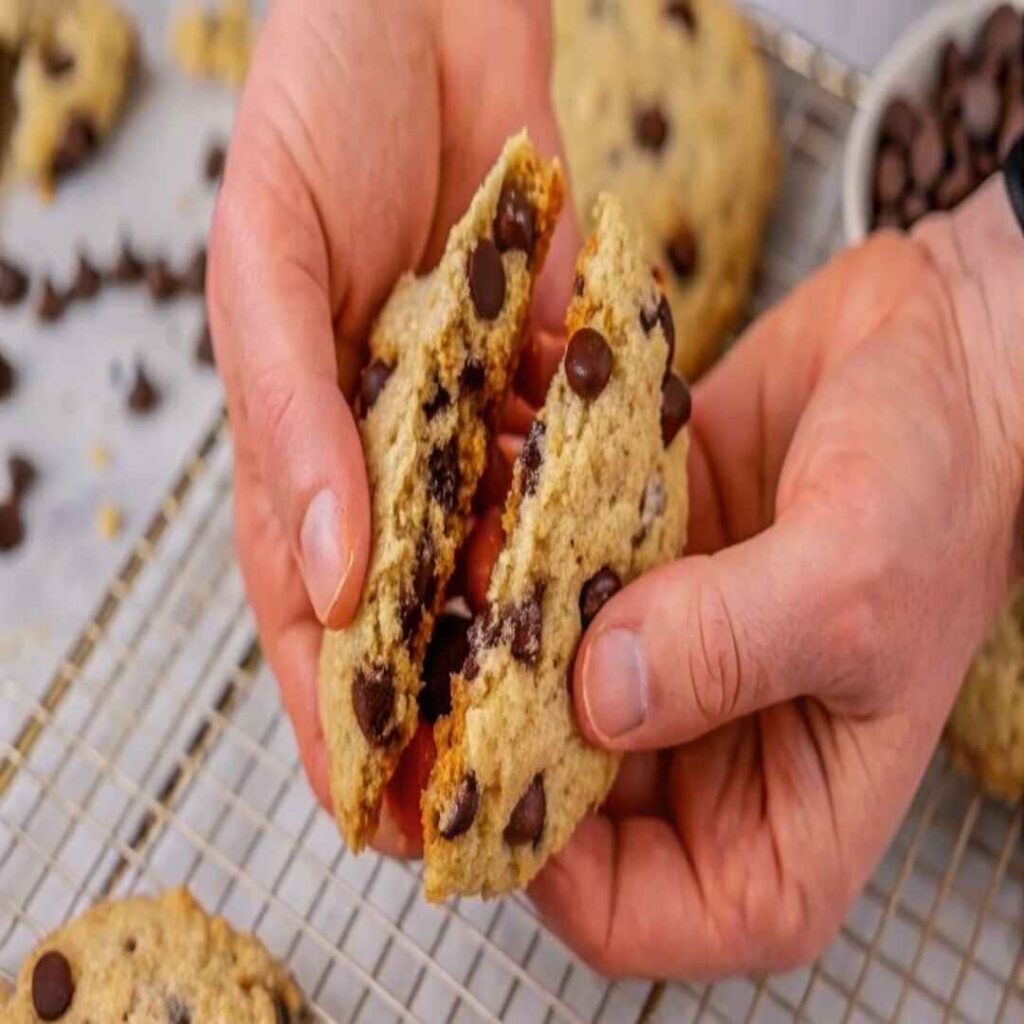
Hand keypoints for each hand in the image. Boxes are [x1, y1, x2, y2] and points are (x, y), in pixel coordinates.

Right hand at [207, 0, 578, 851]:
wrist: (422, 1)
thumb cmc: (315, 102)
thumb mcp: (269, 254)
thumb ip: (293, 411)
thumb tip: (335, 571)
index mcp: (296, 433)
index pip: (305, 604)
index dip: (334, 710)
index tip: (373, 809)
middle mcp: (379, 438)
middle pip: (407, 600)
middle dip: (436, 698)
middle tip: (481, 798)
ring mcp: (461, 406)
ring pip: (490, 544)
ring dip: (518, 623)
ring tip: (561, 713)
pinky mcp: (533, 359)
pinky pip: (561, 454)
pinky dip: (583, 510)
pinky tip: (616, 569)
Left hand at [529, 180, 1023, 977]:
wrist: (937, 363)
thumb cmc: (943, 491)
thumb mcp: (857, 586)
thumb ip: (731, 647)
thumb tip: (598, 695)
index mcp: (773, 830)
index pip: (620, 912)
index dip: (527, 856)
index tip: (461, 759)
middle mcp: (699, 758)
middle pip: (544, 793)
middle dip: (468, 716)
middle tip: (414, 634)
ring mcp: (651, 664)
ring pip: (521, 678)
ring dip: (471, 610)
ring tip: (454, 528)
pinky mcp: (626, 580)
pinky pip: (536, 582)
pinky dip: (500, 534)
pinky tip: (487, 471)